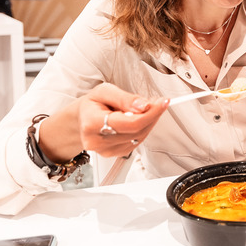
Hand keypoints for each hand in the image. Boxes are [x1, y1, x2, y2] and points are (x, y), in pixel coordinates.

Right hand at [39, 83, 168, 161]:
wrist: (82, 118)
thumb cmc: (92, 104)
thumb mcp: (105, 91)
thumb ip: (125, 98)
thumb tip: (144, 105)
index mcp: (92, 124)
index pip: (130, 123)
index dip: (151, 113)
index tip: (163, 102)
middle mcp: (97, 141)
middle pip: (137, 131)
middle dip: (152, 115)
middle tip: (159, 102)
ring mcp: (105, 151)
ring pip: (139, 138)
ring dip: (149, 122)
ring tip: (147, 108)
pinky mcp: (113, 154)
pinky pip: (136, 143)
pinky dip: (143, 130)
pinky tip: (139, 119)